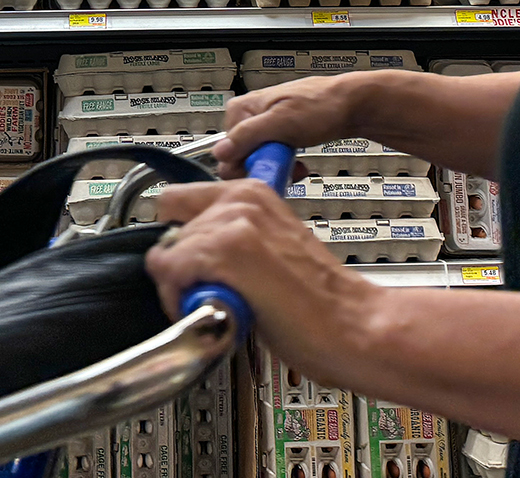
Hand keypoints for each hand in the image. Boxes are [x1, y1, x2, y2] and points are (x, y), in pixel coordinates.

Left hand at [145, 181, 377, 374]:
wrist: (353, 326)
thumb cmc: (319, 301)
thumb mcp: (271, 247)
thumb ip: (234, 237)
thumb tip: (193, 250)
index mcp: (252, 193)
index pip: (177, 200)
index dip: (180, 239)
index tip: (193, 265)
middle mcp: (240, 199)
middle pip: (168, 229)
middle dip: (178, 265)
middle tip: (207, 292)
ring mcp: (233, 223)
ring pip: (166, 252)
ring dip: (180, 286)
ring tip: (219, 305)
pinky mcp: (227, 251)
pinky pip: (170, 271)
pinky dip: (181, 300)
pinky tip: (216, 311)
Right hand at [213, 73, 377, 178]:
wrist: (352, 106)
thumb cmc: (321, 106)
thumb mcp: (281, 122)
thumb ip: (248, 136)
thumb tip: (220, 152)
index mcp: (242, 108)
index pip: (225, 150)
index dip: (245, 165)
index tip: (265, 169)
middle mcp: (250, 116)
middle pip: (241, 156)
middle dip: (263, 167)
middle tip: (284, 167)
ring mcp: (265, 126)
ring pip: (259, 159)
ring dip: (276, 168)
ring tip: (295, 167)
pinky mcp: (280, 135)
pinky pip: (273, 158)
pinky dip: (285, 166)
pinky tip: (298, 166)